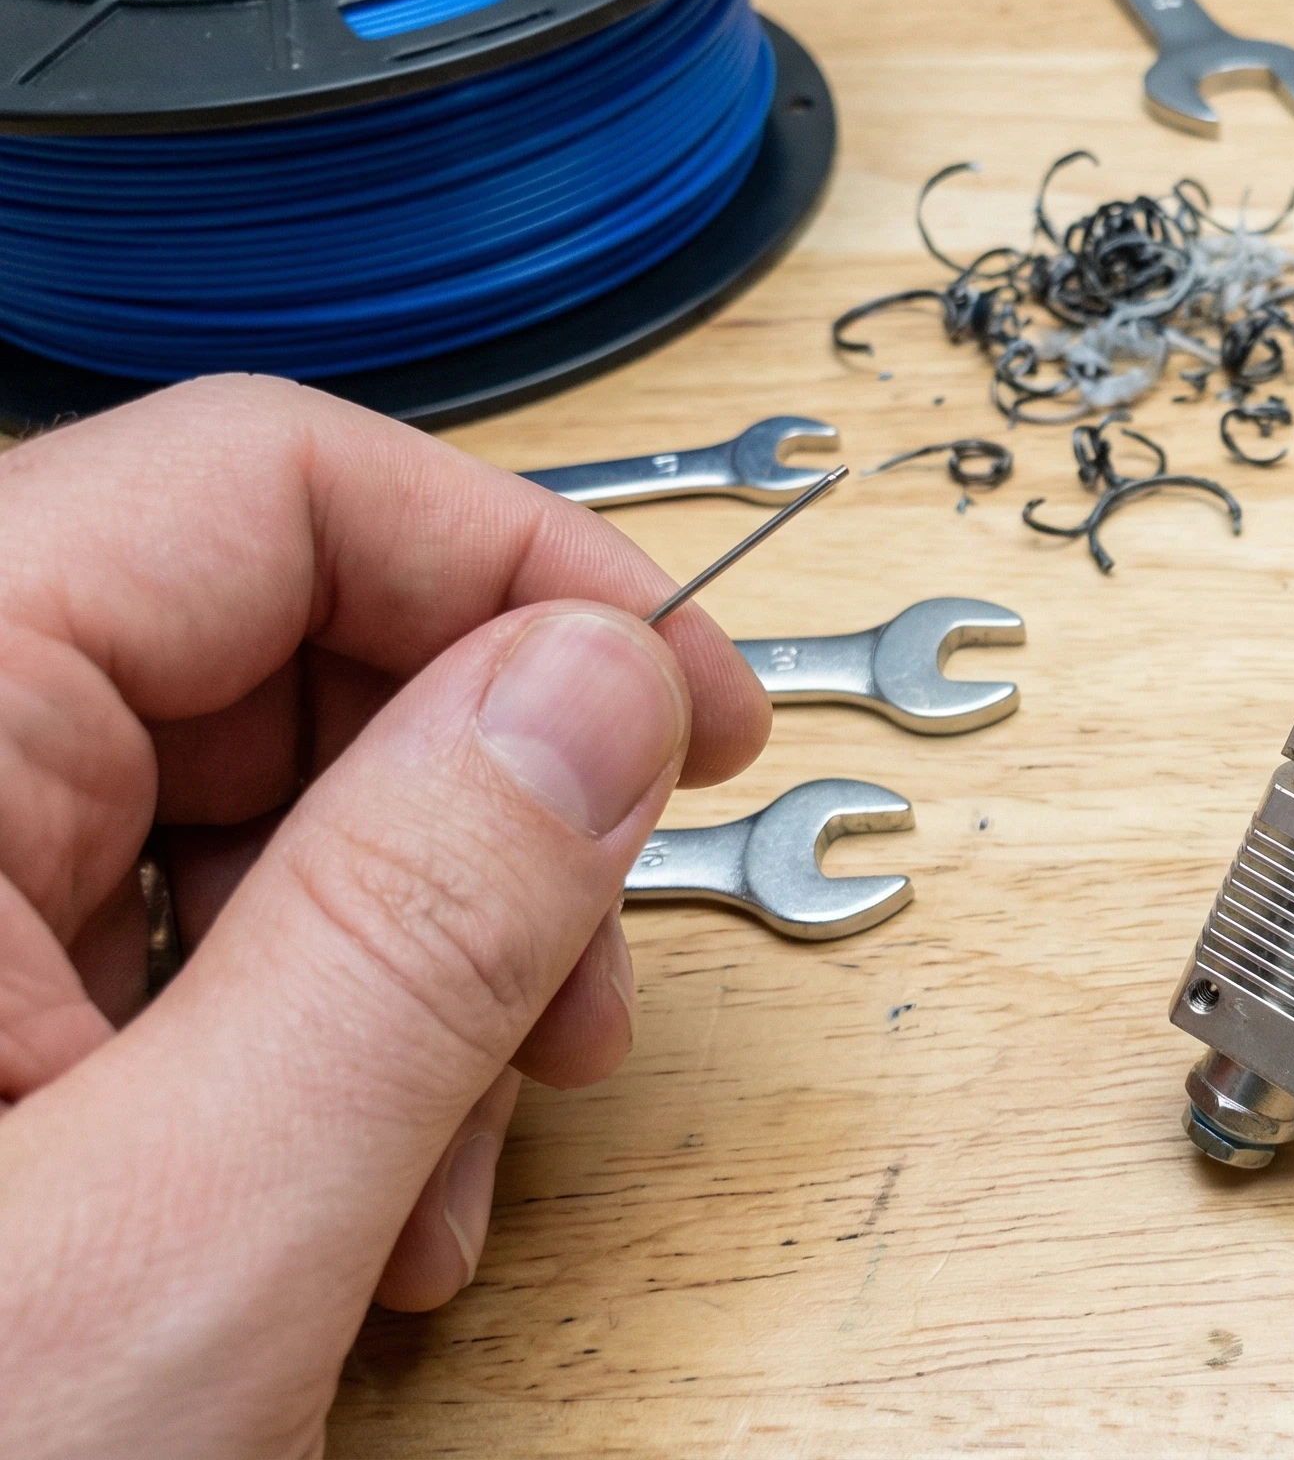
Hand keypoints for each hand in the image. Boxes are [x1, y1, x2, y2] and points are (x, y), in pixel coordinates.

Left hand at [0, 378, 770, 1457]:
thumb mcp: (183, 1238)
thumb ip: (407, 936)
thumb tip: (592, 686)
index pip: (257, 487)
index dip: (517, 571)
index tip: (684, 713)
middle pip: (266, 648)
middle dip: (480, 822)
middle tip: (594, 988)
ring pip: (246, 809)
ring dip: (420, 975)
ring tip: (463, 1174)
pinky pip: (179, 945)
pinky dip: (317, 1057)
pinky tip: (356, 1214)